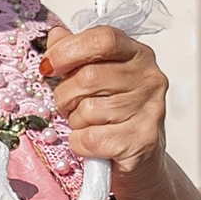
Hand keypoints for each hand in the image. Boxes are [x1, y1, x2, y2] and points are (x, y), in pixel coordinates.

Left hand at [43, 24, 175, 199]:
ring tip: (87, 125)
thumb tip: (56, 36)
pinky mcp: (142, 140)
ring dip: (75, 122)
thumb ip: (76, 55)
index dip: (69, 50)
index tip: (50, 66)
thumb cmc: (115, 118)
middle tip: (67, 106)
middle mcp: (150, 78)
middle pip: (89, 76)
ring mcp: (150, 109)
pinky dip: (80, 144)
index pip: (103, 39)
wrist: (141, 163)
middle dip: (65, 95)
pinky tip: (93, 144)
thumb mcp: (97, 79)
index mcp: (138, 54)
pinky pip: (90, 138)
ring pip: (87, 109)